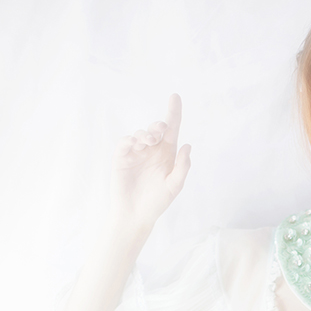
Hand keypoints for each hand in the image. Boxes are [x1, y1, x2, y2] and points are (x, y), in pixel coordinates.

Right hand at [110, 94, 191, 230]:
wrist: (135, 215)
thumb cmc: (157, 202)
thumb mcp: (174, 186)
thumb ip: (182, 167)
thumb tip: (188, 145)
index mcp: (168, 154)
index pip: (172, 129)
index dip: (174, 112)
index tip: (175, 96)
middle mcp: (152, 150)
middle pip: (156, 129)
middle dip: (159, 125)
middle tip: (160, 130)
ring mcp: (136, 153)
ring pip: (141, 134)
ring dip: (145, 134)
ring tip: (148, 141)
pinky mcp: (122, 158)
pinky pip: (125, 142)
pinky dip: (130, 139)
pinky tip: (135, 143)